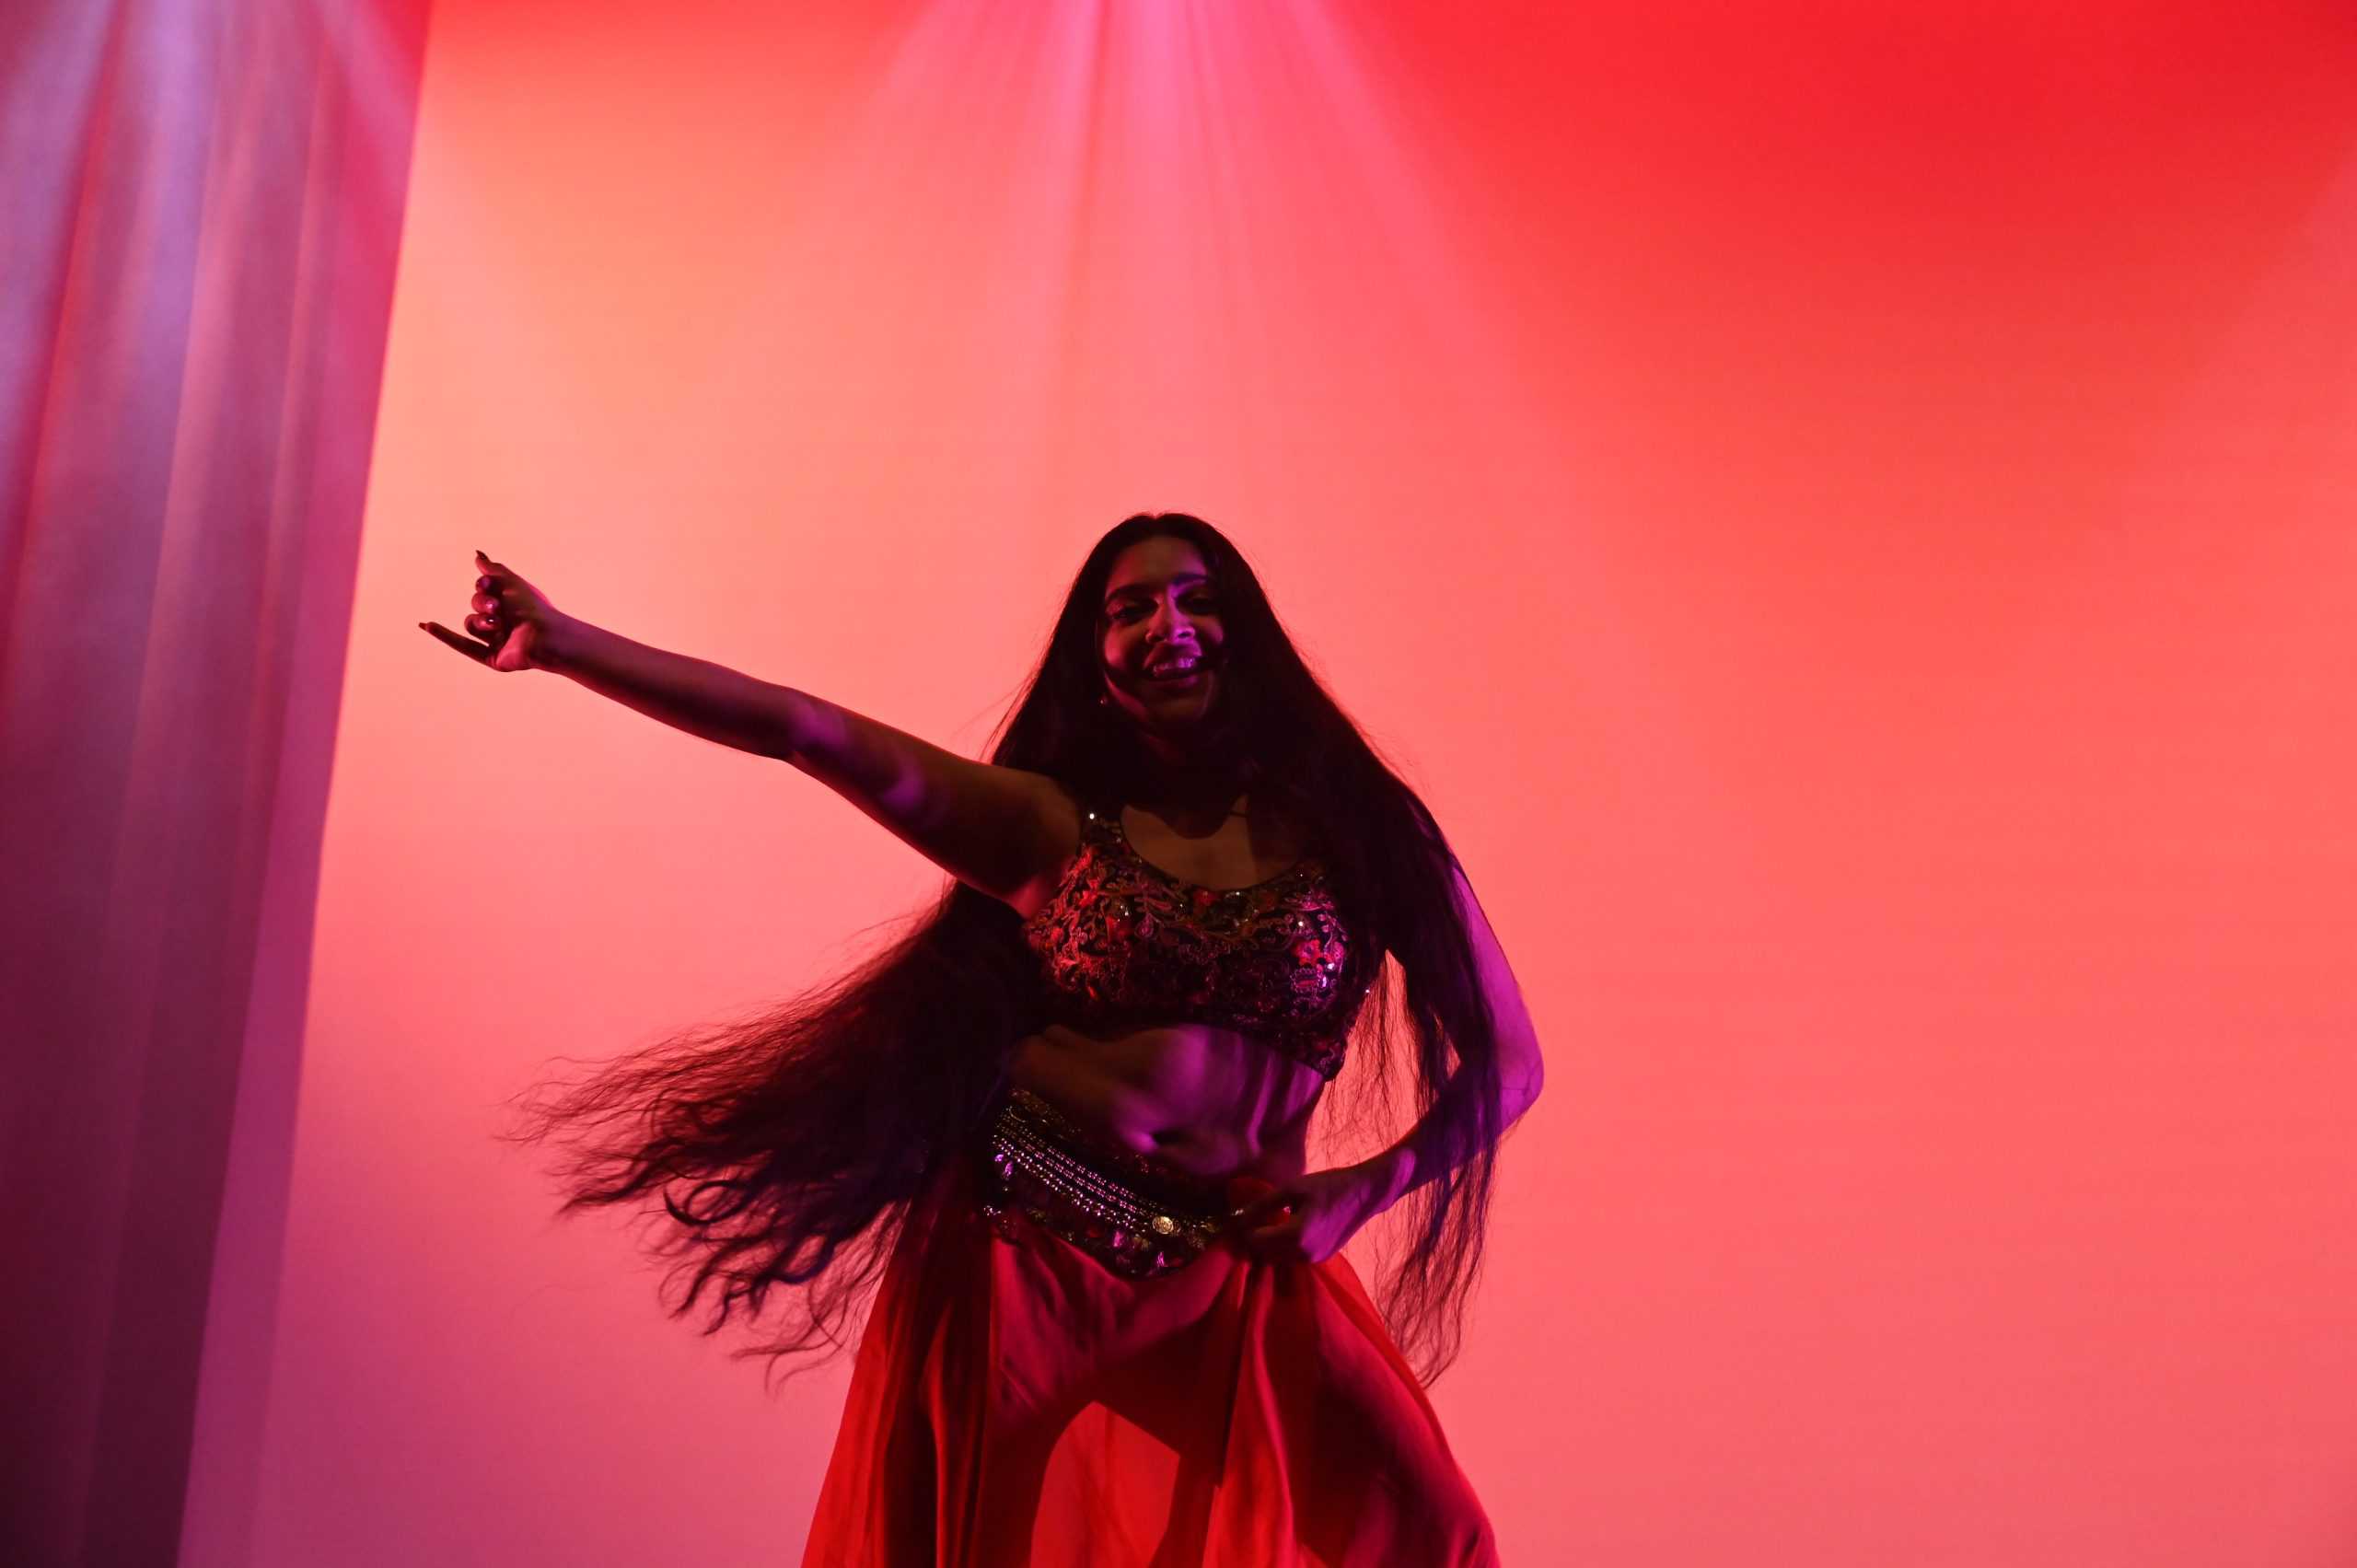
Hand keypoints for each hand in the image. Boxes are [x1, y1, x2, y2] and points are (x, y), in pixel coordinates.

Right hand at [419, 550, 567, 672]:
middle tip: (497, 607)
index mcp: (510, 604)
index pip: (483, 590)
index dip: (482, 585)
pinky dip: (444, 635)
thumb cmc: (531, 607)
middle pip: (476, 605)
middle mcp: (504, 622)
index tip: (486, 584)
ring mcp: (497, 641)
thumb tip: (478, 555)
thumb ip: (493, 570)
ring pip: (471, 624)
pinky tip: (426, 625)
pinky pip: (464, 646)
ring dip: (480, 622)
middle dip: (482, 603)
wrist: (542, 634)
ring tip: (498, 624)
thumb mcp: (510, 582)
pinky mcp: (492, 658)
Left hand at [1227, 1163, 1389, 1265]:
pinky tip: (1283, 1228)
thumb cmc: (1328, 1185)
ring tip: (1264, 1223)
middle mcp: (1302, 1255)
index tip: (1235, 1218)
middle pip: (1264, 1254)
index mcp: (1294, 1236)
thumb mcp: (1292, 1189)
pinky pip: (1293, 1256)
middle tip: (1246, 1220)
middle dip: (1253, 1239)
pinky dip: (1283, 1246)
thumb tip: (1238, 1216)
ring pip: (1278, 1257)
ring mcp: (1314, 1260)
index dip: (1242, 1230)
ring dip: (1268, 1244)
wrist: (1365, 1193)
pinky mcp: (1321, 1258)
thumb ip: (1263, 1205)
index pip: (1255, 1241)